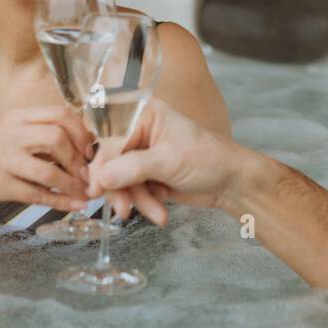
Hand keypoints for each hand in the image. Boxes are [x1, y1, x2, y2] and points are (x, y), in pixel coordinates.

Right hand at [0, 105, 93, 212]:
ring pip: (47, 172)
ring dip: (72, 185)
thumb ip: (50, 133)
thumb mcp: (20, 132)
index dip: (81, 131)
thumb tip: (92, 143)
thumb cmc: (2, 150)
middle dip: (77, 159)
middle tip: (87, 173)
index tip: (89, 149)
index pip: (58, 114)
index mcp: (18, 116)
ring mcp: (2, 160)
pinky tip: (75, 205)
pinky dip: (61, 201)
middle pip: (55, 138)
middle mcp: (9, 134)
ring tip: (84, 192)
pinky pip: (37, 195)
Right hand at [86, 98, 246, 224]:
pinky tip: (160, 213)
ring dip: (137, 200)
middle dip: (120, 189)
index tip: (96, 188)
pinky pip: (131, 191)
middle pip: (109, 162)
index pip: (109, 138)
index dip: (100, 165)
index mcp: (142, 114)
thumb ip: (131, 168)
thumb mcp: (168, 161)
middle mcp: (137, 131)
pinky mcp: (144, 174)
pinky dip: (143, 204)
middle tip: (124, 209)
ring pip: (119, 180)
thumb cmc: (207, 159)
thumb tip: (99, 178)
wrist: (231, 182)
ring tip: (157, 213)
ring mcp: (140, 154)